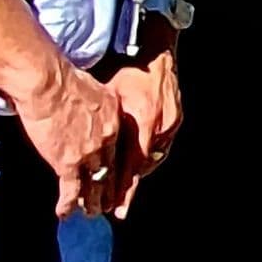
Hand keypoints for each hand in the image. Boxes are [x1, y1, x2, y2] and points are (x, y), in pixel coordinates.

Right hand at [5, 47, 132, 217]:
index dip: (119, 167)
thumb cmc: (65, 79)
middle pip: (111, 171)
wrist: (48, 83)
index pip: (120, 150)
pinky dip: (67, 204)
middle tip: (108, 205)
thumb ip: (98, 103)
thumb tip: (93, 104)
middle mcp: (106, 140)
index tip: (118, 178)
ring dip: (92, 202)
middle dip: (109, 191)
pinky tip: (64, 214)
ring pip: (94, 185)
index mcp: (114, 120)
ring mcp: (88, 154)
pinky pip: (71, 190)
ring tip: (90, 213)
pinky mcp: (67, 163)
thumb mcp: (94, 87)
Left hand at [104, 39, 184, 201]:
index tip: (115, 208)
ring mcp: (171, 124)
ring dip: (138, 174)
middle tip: (118, 207)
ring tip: (125, 190)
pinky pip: (161, 147)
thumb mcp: (112, 97)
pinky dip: (148, 158)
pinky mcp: (176, 120)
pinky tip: (138, 165)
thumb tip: (85, 149)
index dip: (122, 187)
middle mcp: (161, 126)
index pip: (132, 164)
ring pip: (153, 159)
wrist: (156, 53)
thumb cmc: (129, 72)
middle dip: (130, 187)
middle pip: (144, 167)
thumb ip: (104, 124)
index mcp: (144, 121)